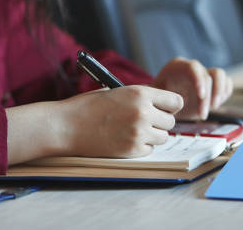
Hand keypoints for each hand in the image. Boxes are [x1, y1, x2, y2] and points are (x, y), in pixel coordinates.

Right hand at [57, 85, 182, 157]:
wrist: (67, 126)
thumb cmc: (87, 106)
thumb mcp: (116, 91)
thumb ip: (139, 96)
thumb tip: (159, 104)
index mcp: (140, 93)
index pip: (175, 101)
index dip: (169, 105)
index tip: (163, 108)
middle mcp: (143, 113)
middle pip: (170, 122)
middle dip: (160, 121)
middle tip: (143, 120)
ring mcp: (139, 133)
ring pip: (163, 137)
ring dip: (152, 135)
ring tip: (132, 130)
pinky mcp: (132, 150)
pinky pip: (149, 150)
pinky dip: (141, 146)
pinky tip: (125, 139)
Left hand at [152, 58, 233, 119]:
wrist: (167, 104)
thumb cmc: (159, 99)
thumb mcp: (156, 96)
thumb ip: (160, 96)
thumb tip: (164, 100)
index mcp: (178, 66)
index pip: (193, 66)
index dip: (199, 80)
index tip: (200, 96)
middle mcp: (193, 68)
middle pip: (208, 75)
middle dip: (207, 97)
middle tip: (202, 114)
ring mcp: (205, 75)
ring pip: (220, 75)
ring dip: (219, 94)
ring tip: (212, 109)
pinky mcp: (215, 84)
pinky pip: (227, 83)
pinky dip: (225, 94)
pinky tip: (215, 105)